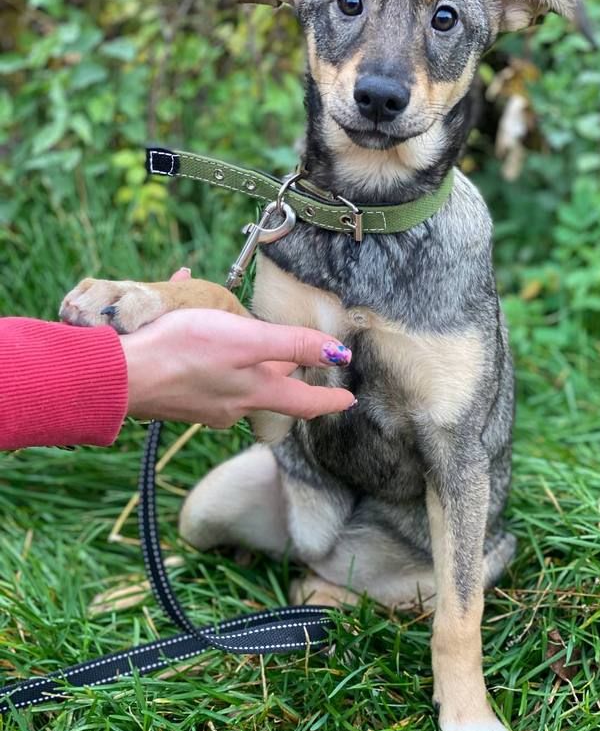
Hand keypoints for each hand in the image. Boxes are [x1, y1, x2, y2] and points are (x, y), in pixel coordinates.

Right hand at [119, 305, 354, 427]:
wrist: (120, 375)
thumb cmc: (182, 352)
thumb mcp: (246, 340)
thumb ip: (293, 346)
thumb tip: (338, 355)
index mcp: (254, 393)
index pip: (304, 403)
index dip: (330, 400)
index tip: (348, 400)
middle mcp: (232, 405)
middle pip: (269, 391)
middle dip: (283, 375)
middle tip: (298, 362)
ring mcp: (203, 405)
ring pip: (235, 382)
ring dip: (243, 359)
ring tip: (241, 335)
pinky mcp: (177, 397)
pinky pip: (204, 372)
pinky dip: (208, 352)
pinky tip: (192, 325)